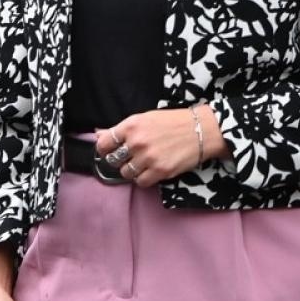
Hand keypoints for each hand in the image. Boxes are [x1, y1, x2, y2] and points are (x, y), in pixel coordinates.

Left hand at [94, 104, 223, 186]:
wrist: (201, 130)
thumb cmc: (172, 122)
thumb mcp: (144, 118)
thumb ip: (120, 129)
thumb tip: (98, 134)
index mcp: (131, 126)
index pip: (104, 143)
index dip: (105, 149)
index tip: (111, 151)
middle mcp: (137, 142)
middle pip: (113, 160)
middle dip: (119, 160)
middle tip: (129, 157)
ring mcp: (148, 158)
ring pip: (126, 173)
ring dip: (132, 170)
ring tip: (142, 163)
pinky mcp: (160, 171)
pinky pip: (141, 182)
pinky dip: (143, 179)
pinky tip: (150, 170)